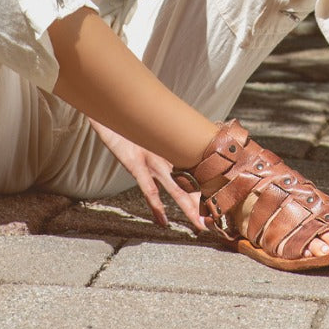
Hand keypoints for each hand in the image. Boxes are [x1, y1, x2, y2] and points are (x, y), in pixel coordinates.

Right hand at [87, 117, 207, 232]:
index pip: (194, 173)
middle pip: (190, 183)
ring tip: (199, 225)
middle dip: (202, 204)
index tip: (218, 205)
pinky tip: (162, 220)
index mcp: (169, 150)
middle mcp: (165, 156)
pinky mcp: (134, 161)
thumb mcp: (146, 133)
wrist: (110, 103)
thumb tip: (170, 159)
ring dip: (188, 207)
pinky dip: (156, 204)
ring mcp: (151, 159)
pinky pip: (147, 186)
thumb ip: (160, 144)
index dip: (206, 189)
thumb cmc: (128, 121)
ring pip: (176, 187)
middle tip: (216, 223)